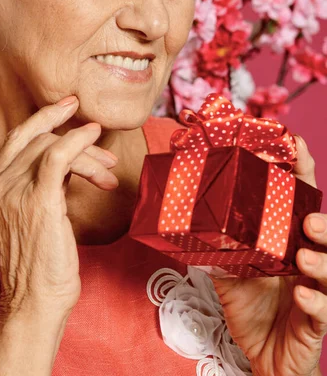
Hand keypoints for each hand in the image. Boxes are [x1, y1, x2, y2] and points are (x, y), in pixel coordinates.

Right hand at [0, 96, 118, 319]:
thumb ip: (40, 185)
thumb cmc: (40, 264)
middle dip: (78, 142)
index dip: (43, 117)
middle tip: (105, 156)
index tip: (69, 106)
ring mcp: (15, 192)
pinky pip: (59, 155)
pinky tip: (95, 139)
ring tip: (107, 173)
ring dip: (88, 153)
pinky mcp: (38, 200)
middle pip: (40, 140)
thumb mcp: (30, 217)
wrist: (35, 302)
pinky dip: (79, 142)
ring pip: (54, 147)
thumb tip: (70, 160)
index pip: (16, 138)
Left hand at [210, 135, 325, 375]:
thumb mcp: (228, 272)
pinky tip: (302, 294)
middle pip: (325, 234)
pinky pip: (324, 311)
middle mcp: (306, 261)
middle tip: (308, 219)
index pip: (300, 201)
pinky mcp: (316, 323)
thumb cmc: (251, 307)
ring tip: (302, 254)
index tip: (296, 143)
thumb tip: (185, 216)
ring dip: (322, 260)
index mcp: (286, 242)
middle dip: (322, 223)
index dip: (302, 172)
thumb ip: (216, 246)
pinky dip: (316, 302)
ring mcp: (316, 291)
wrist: (262, 354)